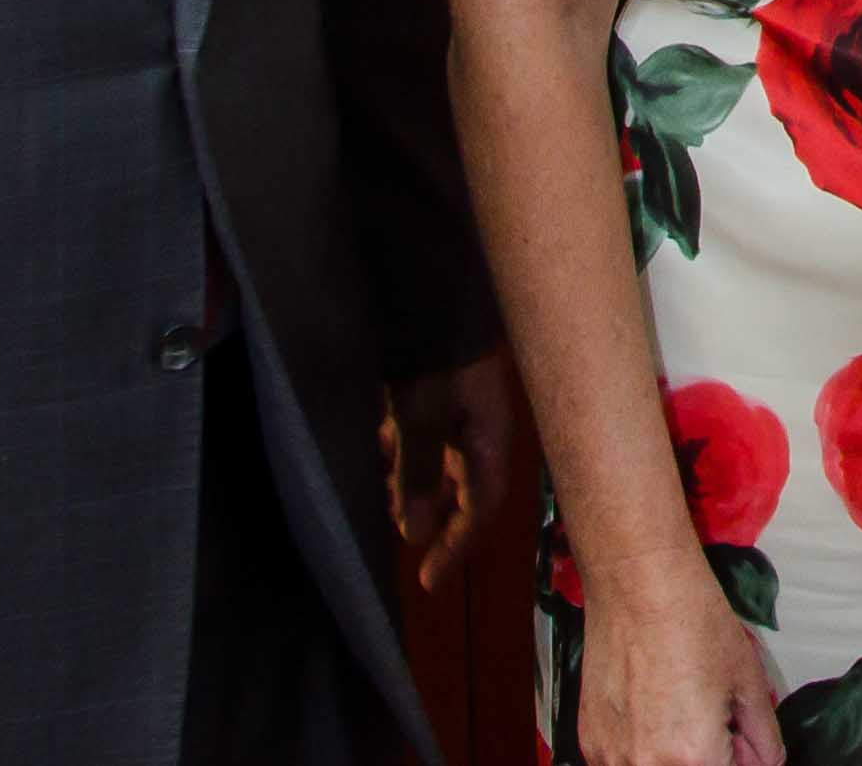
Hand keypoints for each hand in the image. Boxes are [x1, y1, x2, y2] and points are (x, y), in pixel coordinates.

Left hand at [383, 347, 525, 593]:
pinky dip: (398, 450)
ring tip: (376, 495)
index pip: (480, 507)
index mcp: (489, 438)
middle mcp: (480, 425)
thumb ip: (418, 474)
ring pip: (436, 459)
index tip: (428, 582)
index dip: (456, 546)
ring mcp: (460, 403)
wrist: (435, 279)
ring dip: (409, 482)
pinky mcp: (438, 384)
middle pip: (460, 486)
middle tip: (398, 535)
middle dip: (431, 515)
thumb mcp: (422, 416)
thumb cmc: (435, 353)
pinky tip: (373, 446)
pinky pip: (420, 432)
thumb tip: (413, 534)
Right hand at [576, 564, 784, 765]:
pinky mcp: (590, 743)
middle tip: (713, 721)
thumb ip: (763, 736)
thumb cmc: (692, 620)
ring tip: (681, 711)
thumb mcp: (748, 679)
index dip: (738, 759)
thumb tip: (768, 762)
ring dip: (675, 757)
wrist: (638, 584)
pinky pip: (625, 762)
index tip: (738, 741)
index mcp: (694, 757)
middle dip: (710, 757)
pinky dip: (645, 749)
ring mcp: (611, 758)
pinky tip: (652, 709)